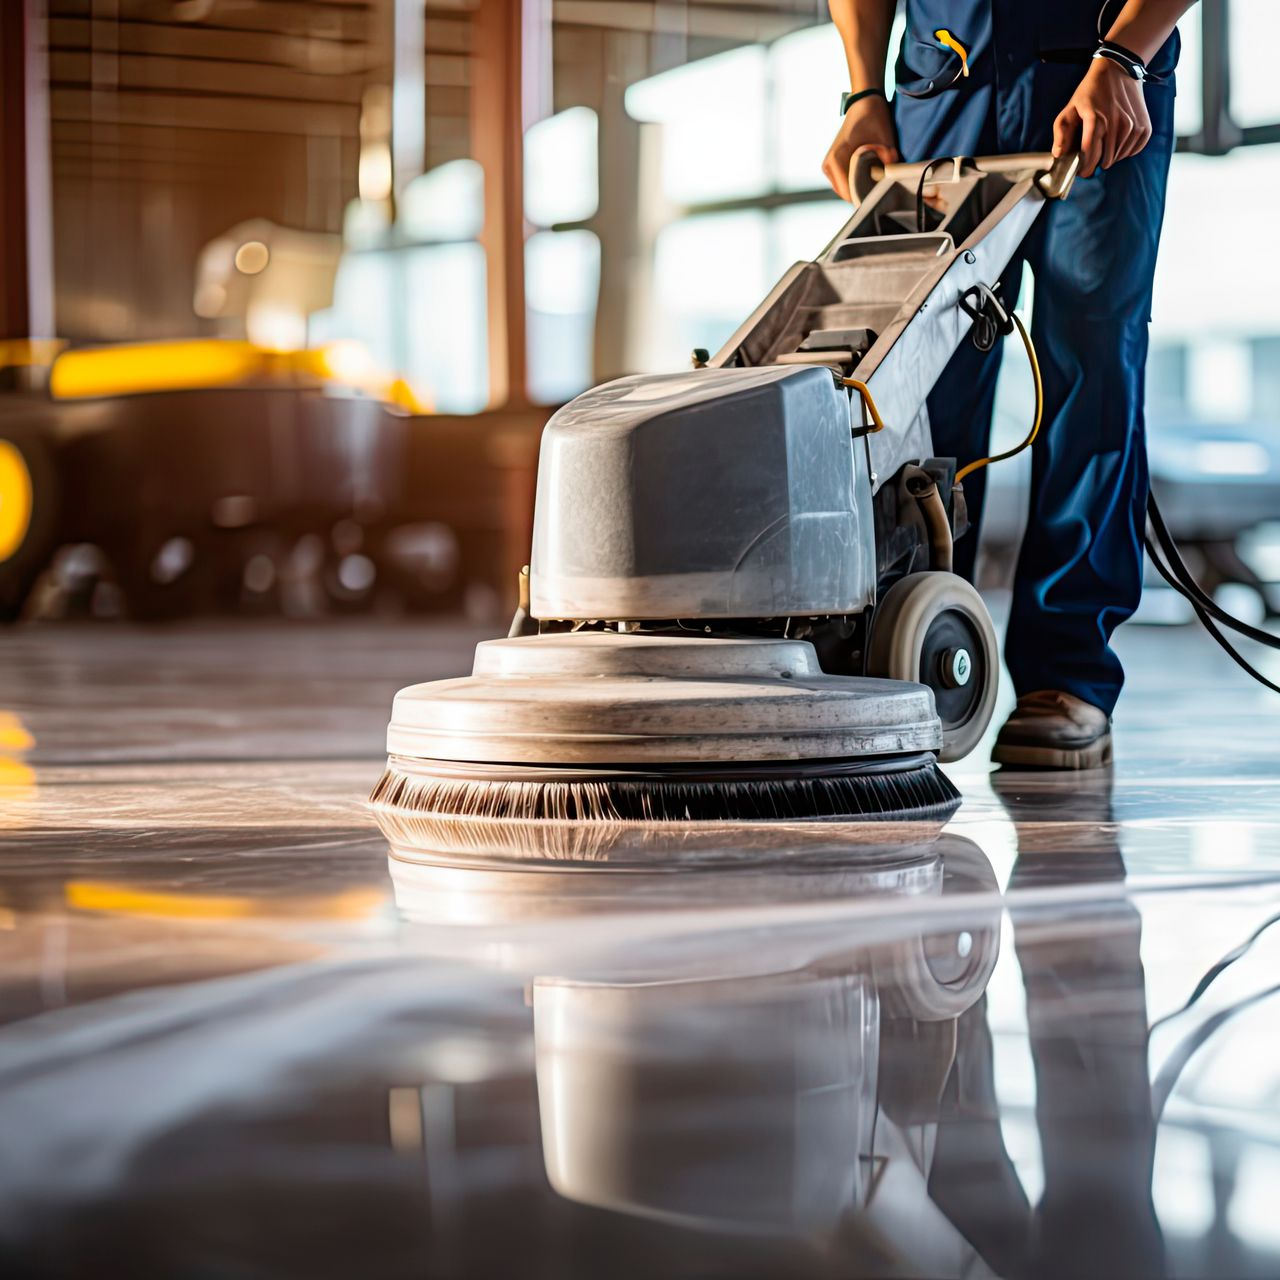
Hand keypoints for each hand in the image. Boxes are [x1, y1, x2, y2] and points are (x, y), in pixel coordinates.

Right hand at [822, 94, 898, 201]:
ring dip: (859, 187)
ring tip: (874, 177)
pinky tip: (867, 174)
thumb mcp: (886, 140)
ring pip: (845, 189)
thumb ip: (888, 161)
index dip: (866, 197)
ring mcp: (828, 167)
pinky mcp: (831, 166)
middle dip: (863, 193)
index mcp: (836, 159)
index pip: (849, 192)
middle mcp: (828, 166)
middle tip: (880, 185)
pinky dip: (855, 182)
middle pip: (846, 193)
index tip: (880, 194)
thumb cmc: (874, 118)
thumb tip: (890, 181)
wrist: (864, 102)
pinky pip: (844, 182)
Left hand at [1052, 56, 1151, 178]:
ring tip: (1104, 145)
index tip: (1080, 171)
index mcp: (1095, 120)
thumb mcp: (1070, 108)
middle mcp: (1116, 124)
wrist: (1118, 70)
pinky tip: (1118, 141)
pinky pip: (1133, 150)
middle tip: (1090, 156)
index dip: (1083, 168)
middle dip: (1095, 163)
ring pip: (1118, 157)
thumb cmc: (1090, 92)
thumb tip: (1058, 155)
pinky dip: (1125, 151)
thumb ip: (1061, 133)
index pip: (1089, 156)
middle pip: (1105, 160)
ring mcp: (1132, 125)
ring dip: (1110, 156)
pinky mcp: (1144, 125)